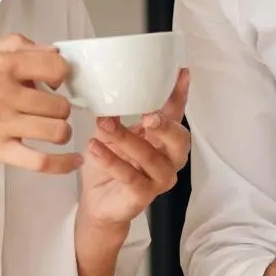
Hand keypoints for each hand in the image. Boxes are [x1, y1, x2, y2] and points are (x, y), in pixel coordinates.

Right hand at [0, 35, 80, 174]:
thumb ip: (13, 46)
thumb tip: (51, 50)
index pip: (56, 67)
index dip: (62, 75)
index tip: (55, 81)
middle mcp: (3, 93)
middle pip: (59, 103)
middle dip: (58, 106)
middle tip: (45, 108)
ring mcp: (1, 125)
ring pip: (57, 131)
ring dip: (59, 131)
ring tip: (49, 129)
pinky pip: (41, 161)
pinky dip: (62, 164)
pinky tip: (72, 161)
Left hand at [77, 68, 190, 230]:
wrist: (98, 202)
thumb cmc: (108, 166)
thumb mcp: (111, 134)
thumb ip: (116, 116)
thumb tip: (108, 91)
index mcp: (164, 140)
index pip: (176, 115)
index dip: (179, 94)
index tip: (181, 73)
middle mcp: (168, 159)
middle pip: (180, 140)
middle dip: (165, 126)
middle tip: (147, 116)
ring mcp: (159, 179)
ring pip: (150, 157)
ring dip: (126, 139)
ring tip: (105, 125)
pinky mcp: (143, 196)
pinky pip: (130, 176)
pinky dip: (112, 160)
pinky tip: (95, 148)